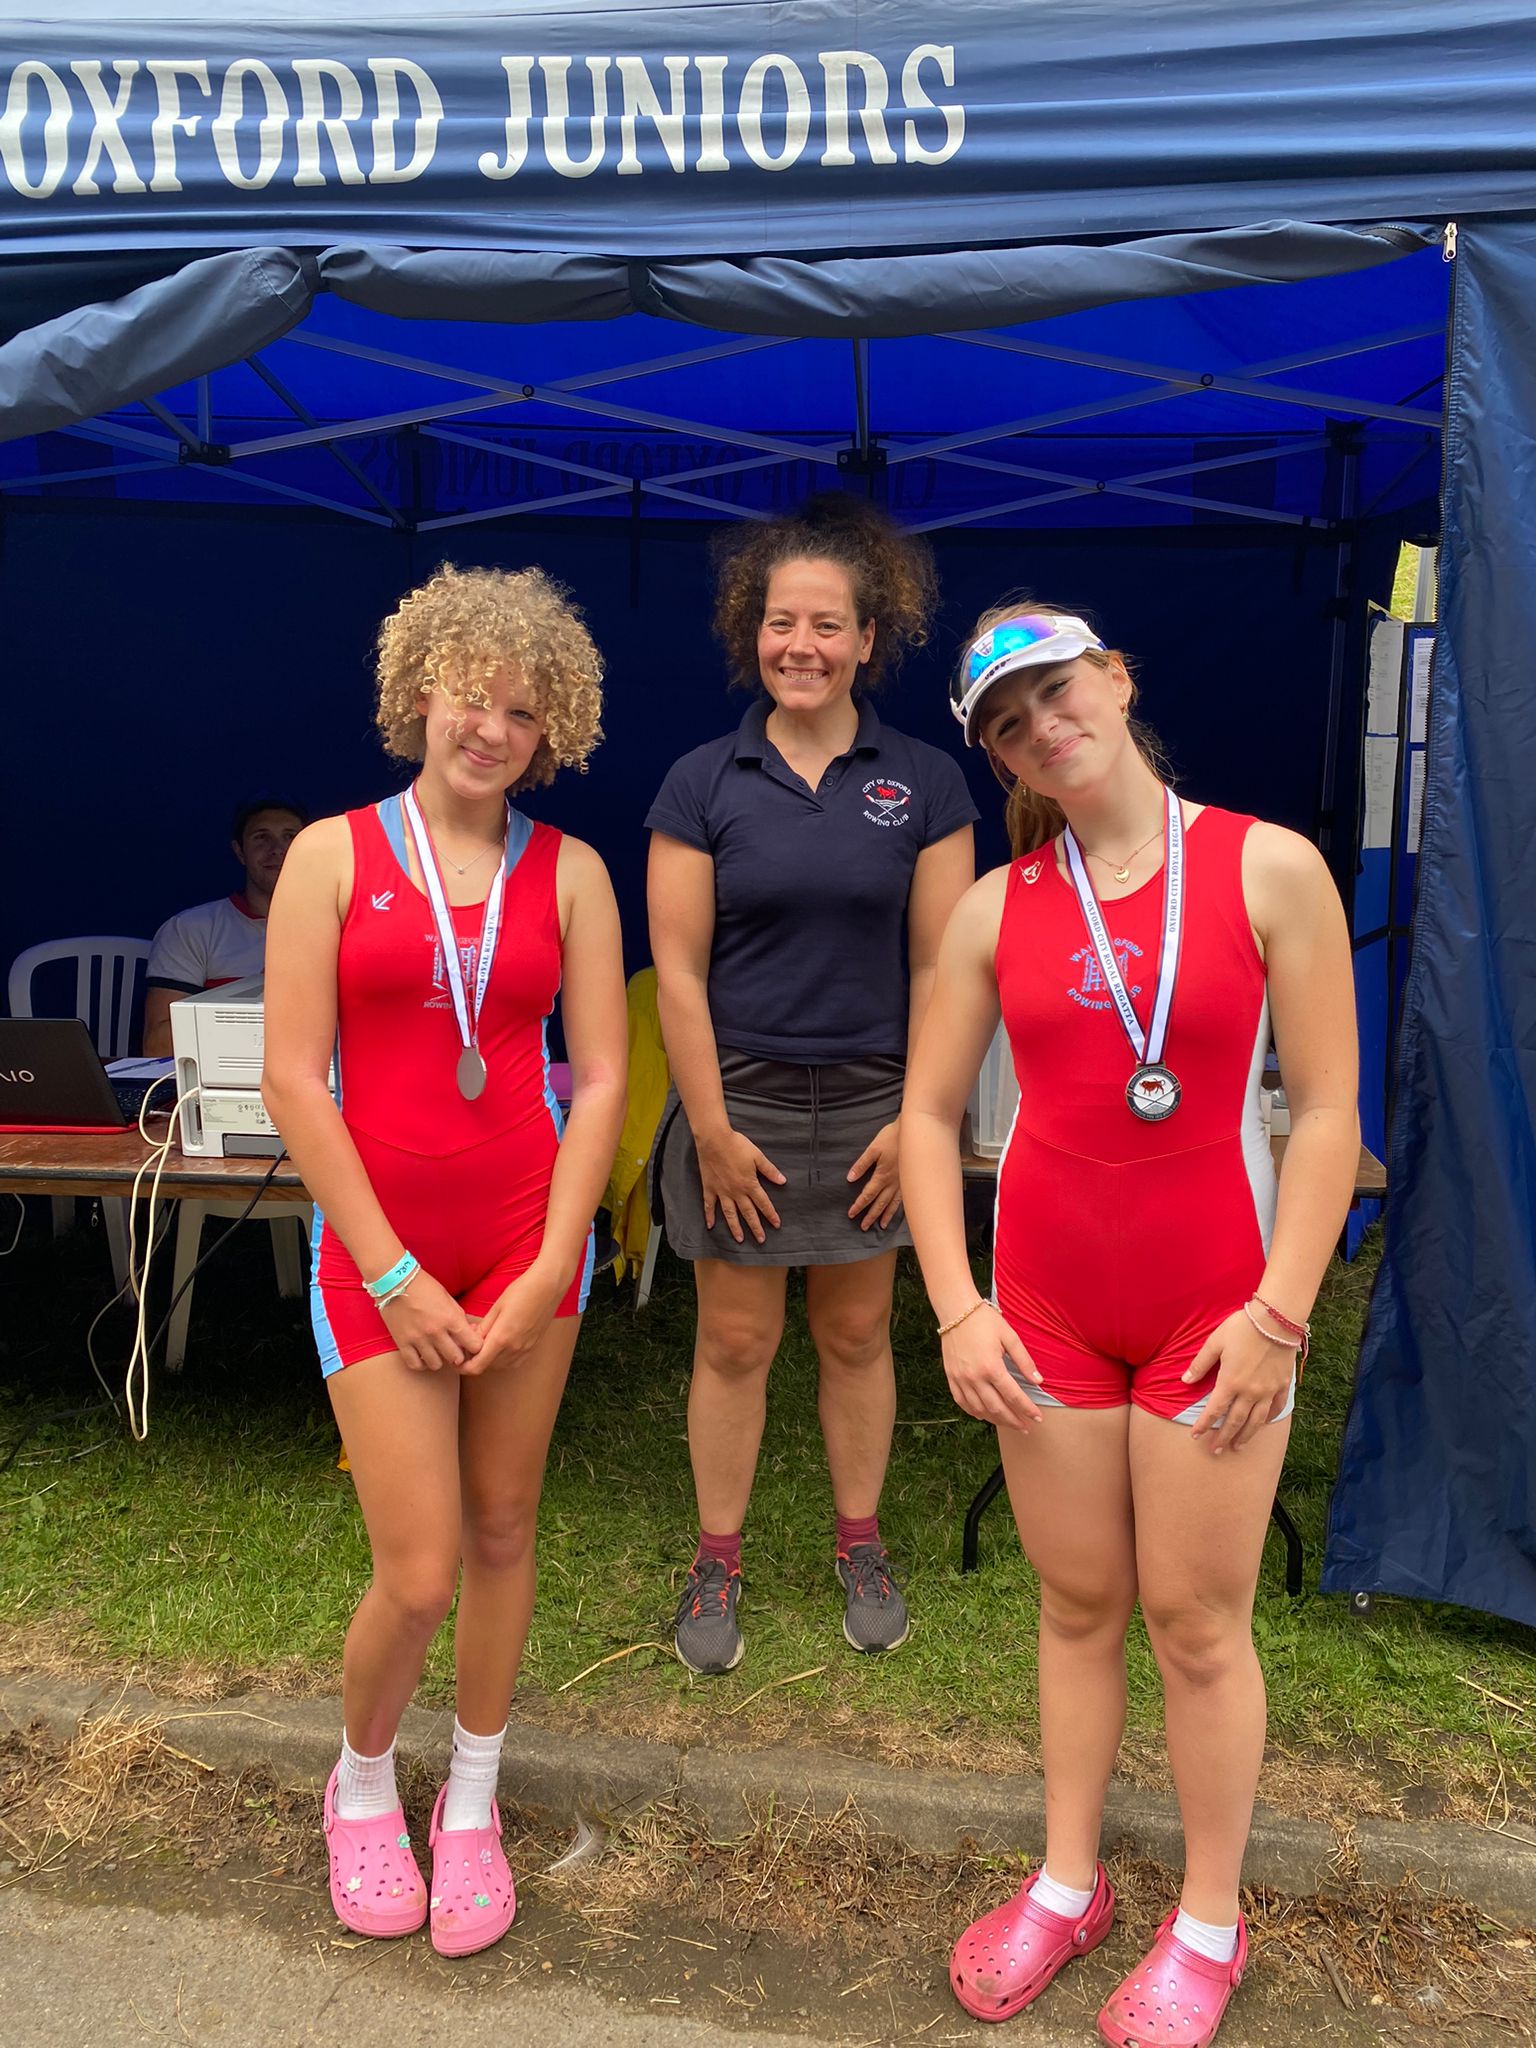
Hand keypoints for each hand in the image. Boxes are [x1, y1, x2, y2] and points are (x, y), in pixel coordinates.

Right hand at [378, 1268, 481, 1373]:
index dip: (475, 1346)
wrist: (395, 1280)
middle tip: (453, 1349)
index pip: (474, 1345)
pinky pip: (415, 1365)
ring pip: (436, 1365)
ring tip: (436, 1351)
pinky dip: (421, 1363)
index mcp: (451, 1318)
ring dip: (439, 1360)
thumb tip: (469, 1333)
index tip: (470, 1344)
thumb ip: (459, 1317)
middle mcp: (436, 1331)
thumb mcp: (448, 1298)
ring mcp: (418, 1339)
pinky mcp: (402, 1343)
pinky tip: (422, 1355)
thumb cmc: (424, 1286)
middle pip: (456, 1359)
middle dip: (458, 1355)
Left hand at [460, 1262, 566, 1376]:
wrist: (548, 1286)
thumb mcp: (496, 1308)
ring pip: (500, 1366)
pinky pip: (514, 1362)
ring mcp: (525, 1349)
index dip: (463, 1367)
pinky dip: (503, 1359)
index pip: (477, 1366)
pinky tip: (500, 1346)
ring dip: (489, 1360)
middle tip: (469, 1345)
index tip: (457, 1360)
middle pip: (487, 1367)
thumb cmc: (521, 1291)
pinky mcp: (533, 1346)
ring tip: (484, 1343)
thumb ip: (483, 1328)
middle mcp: (514, 1348)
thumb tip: (471, 1341)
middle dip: (475, 1360)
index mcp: (501, 1338)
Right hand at [694, 1126, 786, 1244]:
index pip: (763, 1203)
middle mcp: (736, 1192)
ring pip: (730, 1214)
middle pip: (748, 1213)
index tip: (776, 1225)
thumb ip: (770, 1170)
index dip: (771, 1214)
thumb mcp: (757, 1156)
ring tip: (740, 1239)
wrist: (714, 1139)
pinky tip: (710, 1226)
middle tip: (761, 1240)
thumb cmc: (737, 1145)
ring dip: (735, 1228)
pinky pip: (709, 1205)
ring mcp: (721, 1191)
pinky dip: (709, 1216)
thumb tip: (783, 1181)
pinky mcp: (709, 1188)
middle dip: (756, 1227)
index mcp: (749, 1184)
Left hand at [847, 1118, 902, 1230]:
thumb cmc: (892, 1137)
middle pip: (880, 1203)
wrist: (914, 1133)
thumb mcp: (873, 1148)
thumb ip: (861, 1164)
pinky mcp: (910, 1180)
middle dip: (871, 1216)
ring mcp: (903, 1183)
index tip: (851, 1214)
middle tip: (864, 1227)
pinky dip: (899, 1208)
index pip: (868, 1195)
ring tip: (881, 1226)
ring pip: (893, 1204)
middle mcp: (893, 1183)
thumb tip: (850, 1178)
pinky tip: (898, 1212)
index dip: (859, 1205)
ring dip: (886, 1215)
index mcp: (882, 1175)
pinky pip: (904, 1198)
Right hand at [941, 1302, 1044, 1432]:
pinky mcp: (951, 1377)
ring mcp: (960, 1379)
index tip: (1038, 1418)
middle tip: (1026, 1427)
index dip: (1027, 1410)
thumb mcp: (1009, 1336)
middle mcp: (975, 1377)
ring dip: (996, 1420)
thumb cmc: (984, 1320)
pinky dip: (974, 1412)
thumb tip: (1038, 1381)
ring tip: (1009, 1423)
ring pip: (979, 1409)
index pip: (1013, 1396)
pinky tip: (984, 1415)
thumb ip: (1024, 1361)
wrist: (955, 1310)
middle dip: (1014, 1421)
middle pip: (997, 1408)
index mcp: (992, 1367)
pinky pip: (962, 1402)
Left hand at [1184, 1310, 1296, 1453]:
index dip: (1203, 1425)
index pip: (1214, 1411)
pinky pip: (1276, 1408)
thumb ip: (1200, 1364)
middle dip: (1223, 1437)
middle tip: (1215, 1451)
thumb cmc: (1242, 1327)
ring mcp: (1268, 1390)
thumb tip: (1185, 1380)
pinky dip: (1269, 1418)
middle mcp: (1250, 1391)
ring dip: (1246, 1435)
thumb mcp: (1215, 1342)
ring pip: (1256, 1420)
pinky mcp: (1282, 1385)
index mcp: (1230, 1382)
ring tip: (1238, 1446)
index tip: (1195, 1437)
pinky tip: (1263, 1424)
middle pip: (1235, 1421)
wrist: (1276, 1319)